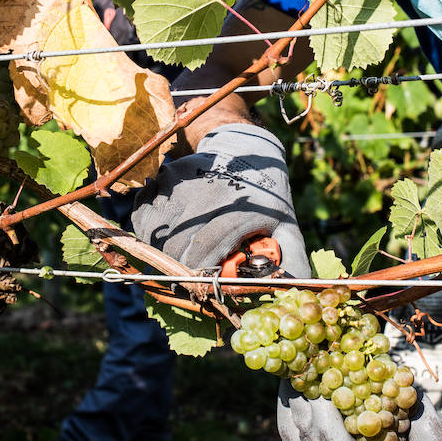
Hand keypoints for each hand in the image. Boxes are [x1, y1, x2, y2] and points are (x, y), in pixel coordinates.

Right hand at [130, 123, 308, 275]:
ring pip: (155, 232)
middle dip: (177, 267)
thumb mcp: (287, 226)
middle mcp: (208, 198)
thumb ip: (293, 259)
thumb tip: (297, 289)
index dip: (196, 274)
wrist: (247, 150)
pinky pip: (144, 213)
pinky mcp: (167, 176)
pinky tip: (167, 230)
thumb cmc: (267, 198)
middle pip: (175, 247)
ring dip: (160, 249)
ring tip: (177, 253)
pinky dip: (148, 227)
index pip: (203, 253)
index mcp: (239, 214)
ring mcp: (184, 184)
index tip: (196, 286)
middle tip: (185, 276)